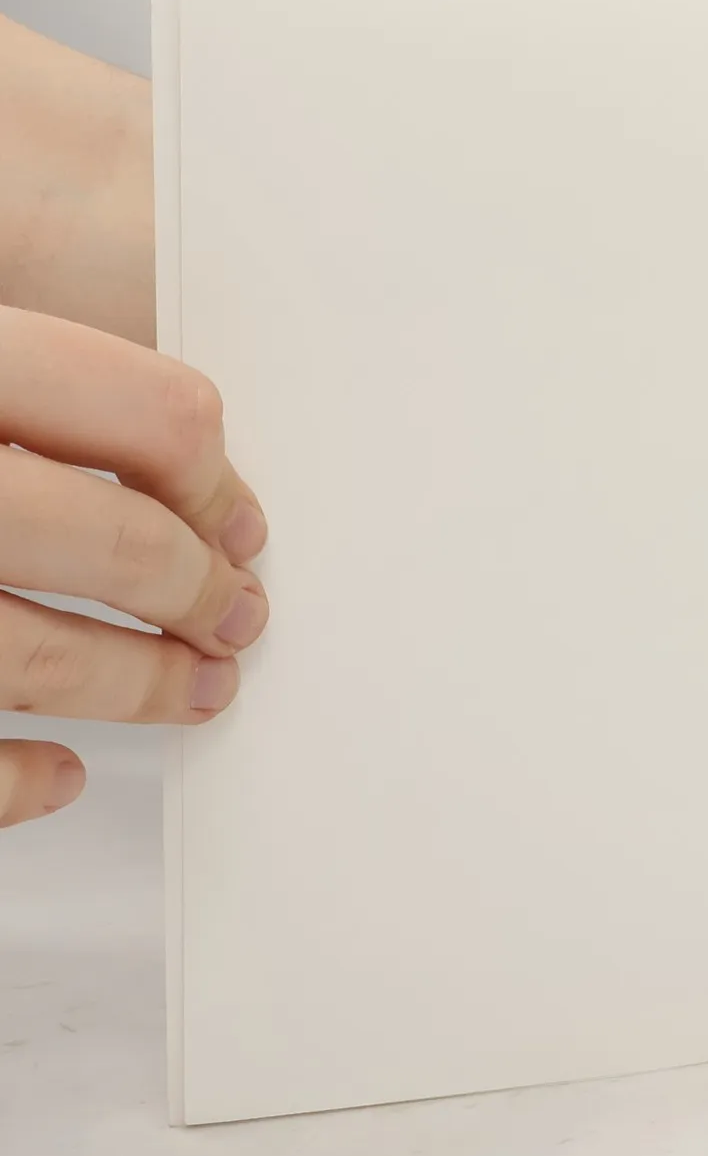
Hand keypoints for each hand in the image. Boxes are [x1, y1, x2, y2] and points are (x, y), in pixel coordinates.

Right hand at [0, 310, 268, 825]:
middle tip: (234, 615)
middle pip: (108, 541)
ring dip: (135, 687)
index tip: (237, 520)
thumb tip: (182, 455)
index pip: (149, 411)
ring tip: (188, 690)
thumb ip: (27, 373)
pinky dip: (12, 782)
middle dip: (194, 592)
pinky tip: (55, 773)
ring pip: (36, 658)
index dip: (213, 476)